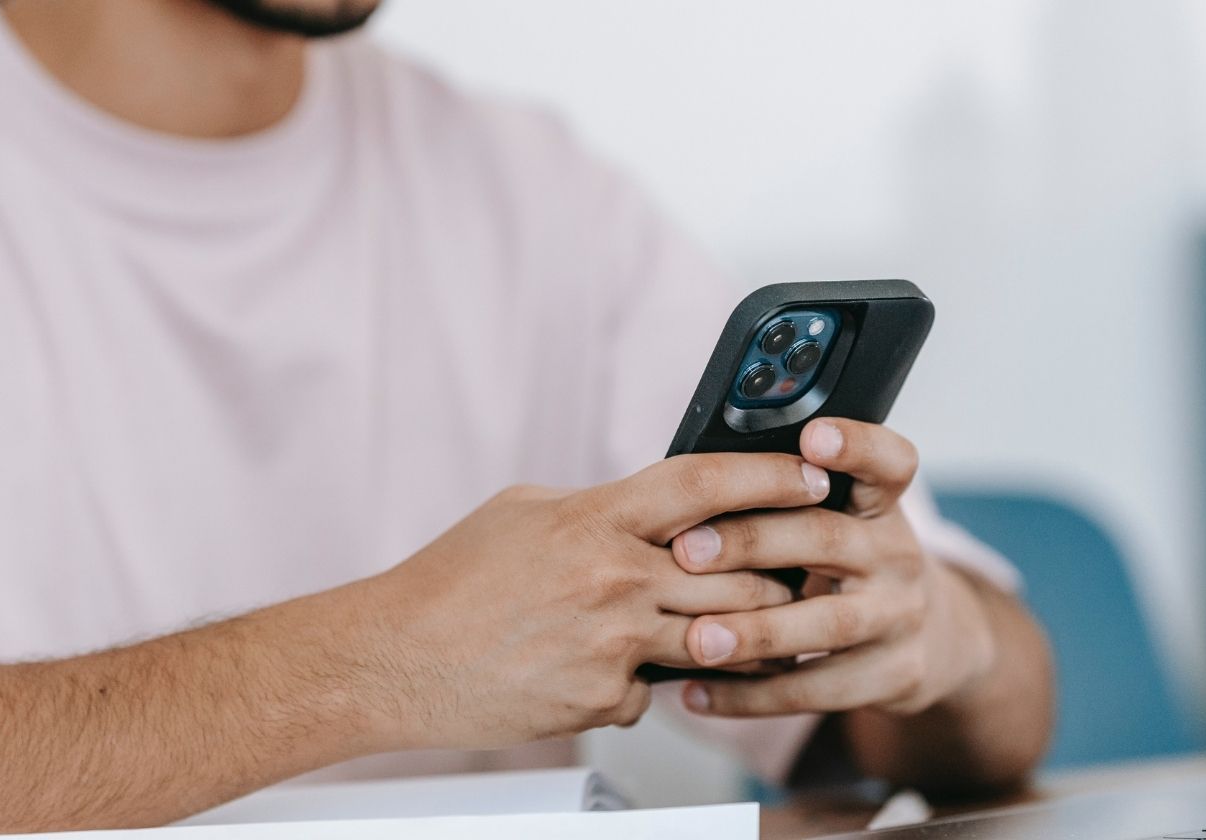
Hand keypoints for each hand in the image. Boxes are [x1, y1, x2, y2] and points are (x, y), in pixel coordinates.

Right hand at [355, 452, 831, 749]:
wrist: (393, 660)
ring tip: (749, 629)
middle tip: (799, 567)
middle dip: (779, 572)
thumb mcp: (526, 512)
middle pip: (738, 574)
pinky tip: (614, 671)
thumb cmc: (451, 582)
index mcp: (595, 518)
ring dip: (740, 635)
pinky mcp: (602, 700)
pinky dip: (647, 682)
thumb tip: (653, 505)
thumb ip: (599, 508)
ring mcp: (612, 644)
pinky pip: (657, 691)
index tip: (812, 476)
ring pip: (718, 638)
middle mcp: (613, 578)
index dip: (771, 477)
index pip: (707, 485)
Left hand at [671, 418, 996, 716]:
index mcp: (880, 505)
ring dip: (757, 632)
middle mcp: (896, 554)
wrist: (932, 637)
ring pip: (827, 623)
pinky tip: (697, 693)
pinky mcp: (894, 675)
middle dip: (754, 542)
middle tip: (687, 551)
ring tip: (697, 639)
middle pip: (829, 538)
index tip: (814, 435)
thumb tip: (693, 490)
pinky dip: (752, 696)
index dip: (857, 445)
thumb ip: (789, 501)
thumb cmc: (853, 564)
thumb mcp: (845, 520)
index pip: (888, 462)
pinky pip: (817, 689)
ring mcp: (898, 617)